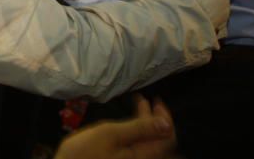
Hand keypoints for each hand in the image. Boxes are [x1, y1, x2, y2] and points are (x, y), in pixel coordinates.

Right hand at [55, 96, 176, 158]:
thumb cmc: (85, 152)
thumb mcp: (111, 134)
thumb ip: (140, 128)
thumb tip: (167, 124)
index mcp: (142, 155)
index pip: (168, 138)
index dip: (166, 118)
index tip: (156, 100)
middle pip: (159, 140)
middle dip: (155, 118)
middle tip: (146, 99)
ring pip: (148, 142)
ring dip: (146, 123)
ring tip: (138, 105)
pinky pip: (138, 147)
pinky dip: (137, 132)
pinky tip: (128, 123)